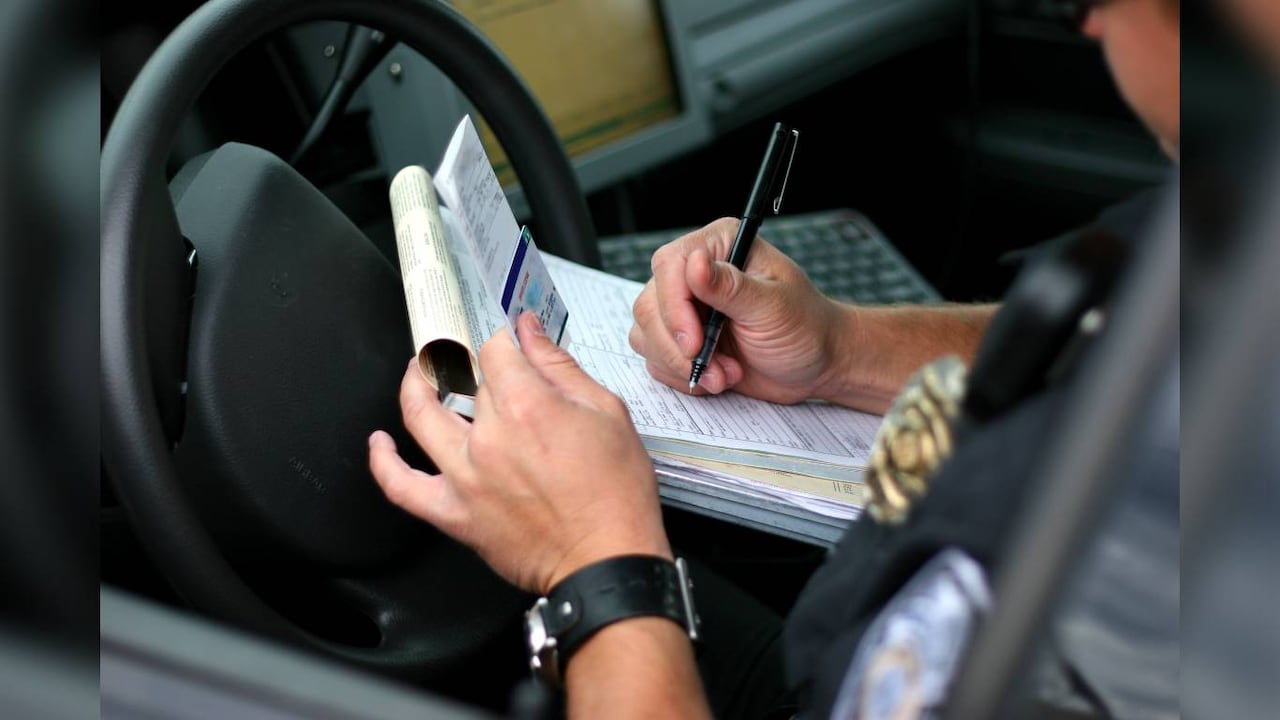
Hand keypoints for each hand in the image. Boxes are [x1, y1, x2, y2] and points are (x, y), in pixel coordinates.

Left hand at [368, 313, 669, 595]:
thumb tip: (530, 332)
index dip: (502, 337)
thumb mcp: (606, 414)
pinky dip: (383, 462)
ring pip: (419, 417)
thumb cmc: (615, 495)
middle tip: (481, 361)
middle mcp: (488, 438)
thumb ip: (560, 367)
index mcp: (527, 406)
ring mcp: (465, 476)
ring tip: (417, 374)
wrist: (608, 561)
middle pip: (465, 381)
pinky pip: (401, 487)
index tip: (510, 340)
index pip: (495, 349)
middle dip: (474, 364)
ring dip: (413, 386)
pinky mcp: (455, 514)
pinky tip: (381, 443)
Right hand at [629, 217, 850, 403]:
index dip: (674, 308)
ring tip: (725, 374)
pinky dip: (682, 376)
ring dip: (682, 365)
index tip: (694, 343)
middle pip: (650, 304)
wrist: (816, 364)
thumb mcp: (773, 307)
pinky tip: (718, 377)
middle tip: (713, 368)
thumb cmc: (806, 328)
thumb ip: (731, 287)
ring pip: (647, 334)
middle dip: (678, 346)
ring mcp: (685, 306)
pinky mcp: (681, 338)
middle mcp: (696, 272)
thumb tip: (694, 265)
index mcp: (721, 246)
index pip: (670, 266)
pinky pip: (656, 357)